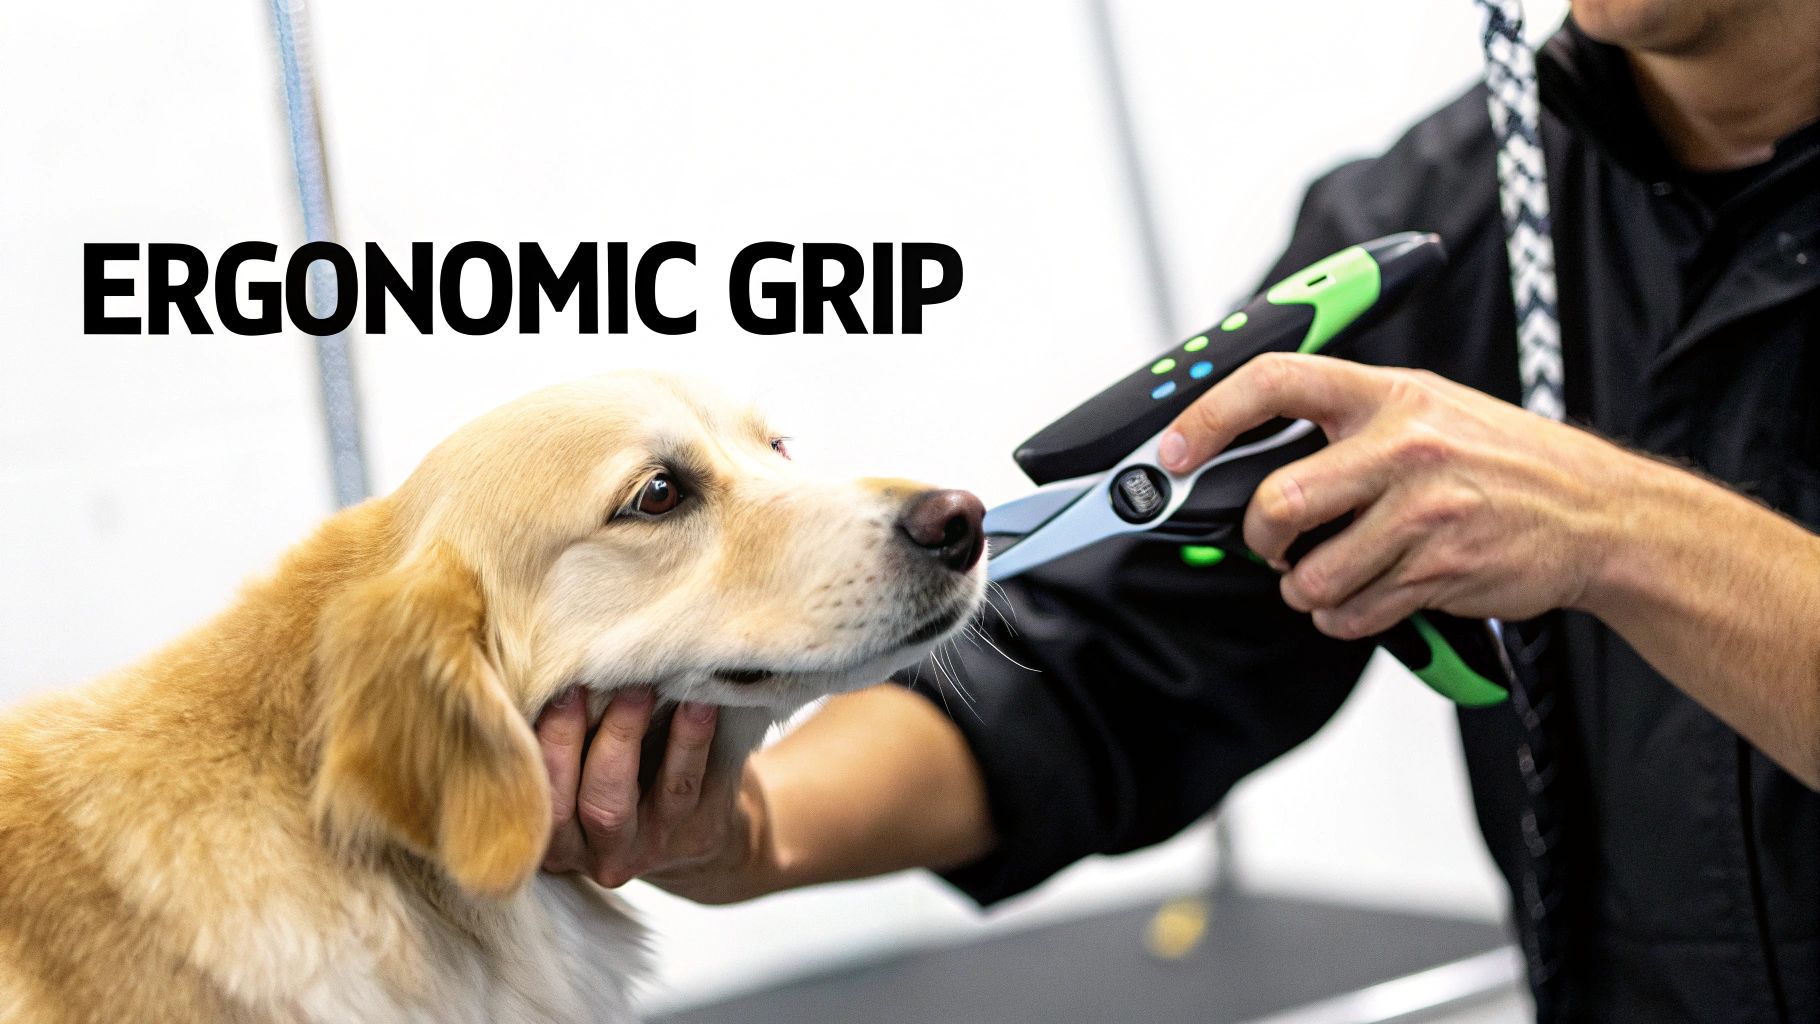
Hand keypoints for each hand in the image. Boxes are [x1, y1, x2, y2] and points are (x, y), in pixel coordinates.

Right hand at [536, 686, 774, 903]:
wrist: (698, 822)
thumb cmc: (625, 773)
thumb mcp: (589, 768)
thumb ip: (567, 738)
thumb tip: (552, 670)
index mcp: (555, 837)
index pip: (538, 795)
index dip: (543, 744)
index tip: (556, 689)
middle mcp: (596, 852)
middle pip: (577, 803)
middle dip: (574, 739)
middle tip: (588, 680)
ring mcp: (646, 848)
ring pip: (627, 799)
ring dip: (630, 735)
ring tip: (641, 685)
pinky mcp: (692, 834)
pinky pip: (684, 785)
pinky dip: (689, 740)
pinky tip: (697, 702)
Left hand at [1159, 353, 1633, 639]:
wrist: (1600, 512)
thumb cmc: (1504, 459)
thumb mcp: (1428, 407)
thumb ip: (1346, 422)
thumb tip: (1249, 452)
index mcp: (1389, 393)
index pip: (1275, 382)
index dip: (1208, 416)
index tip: (1174, 450)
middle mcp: (1404, 447)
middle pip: (1278, 502)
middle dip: (1262, 537)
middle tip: (1276, 541)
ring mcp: (1424, 512)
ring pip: (1312, 575)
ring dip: (1308, 589)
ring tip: (1338, 570)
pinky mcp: (1441, 569)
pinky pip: (1352, 612)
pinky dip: (1346, 616)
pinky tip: (1372, 593)